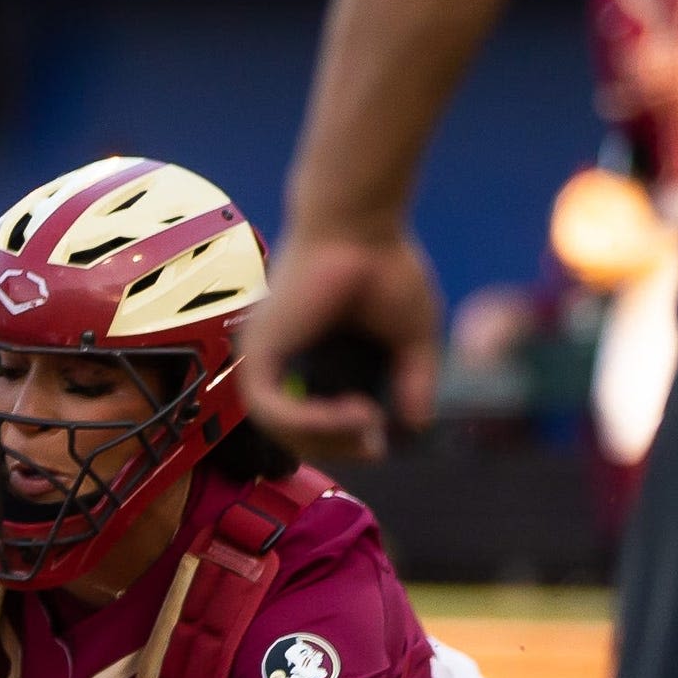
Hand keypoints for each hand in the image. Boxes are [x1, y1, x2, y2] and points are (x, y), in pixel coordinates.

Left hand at [239, 230, 443, 462]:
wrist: (363, 227)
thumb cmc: (387, 269)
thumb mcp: (411, 340)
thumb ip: (413, 383)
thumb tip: (417, 427)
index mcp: (312, 355)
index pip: (312, 422)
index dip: (343, 443)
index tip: (378, 443)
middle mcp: (282, 358)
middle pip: (294, 434)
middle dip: (338, 449)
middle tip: (373, 445)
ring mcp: (266, 355)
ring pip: (280, 429)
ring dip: (329, 439)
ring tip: (368, 425)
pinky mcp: (260, 349)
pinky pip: (272, 409)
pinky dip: (313, 422)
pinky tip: (355, 413)